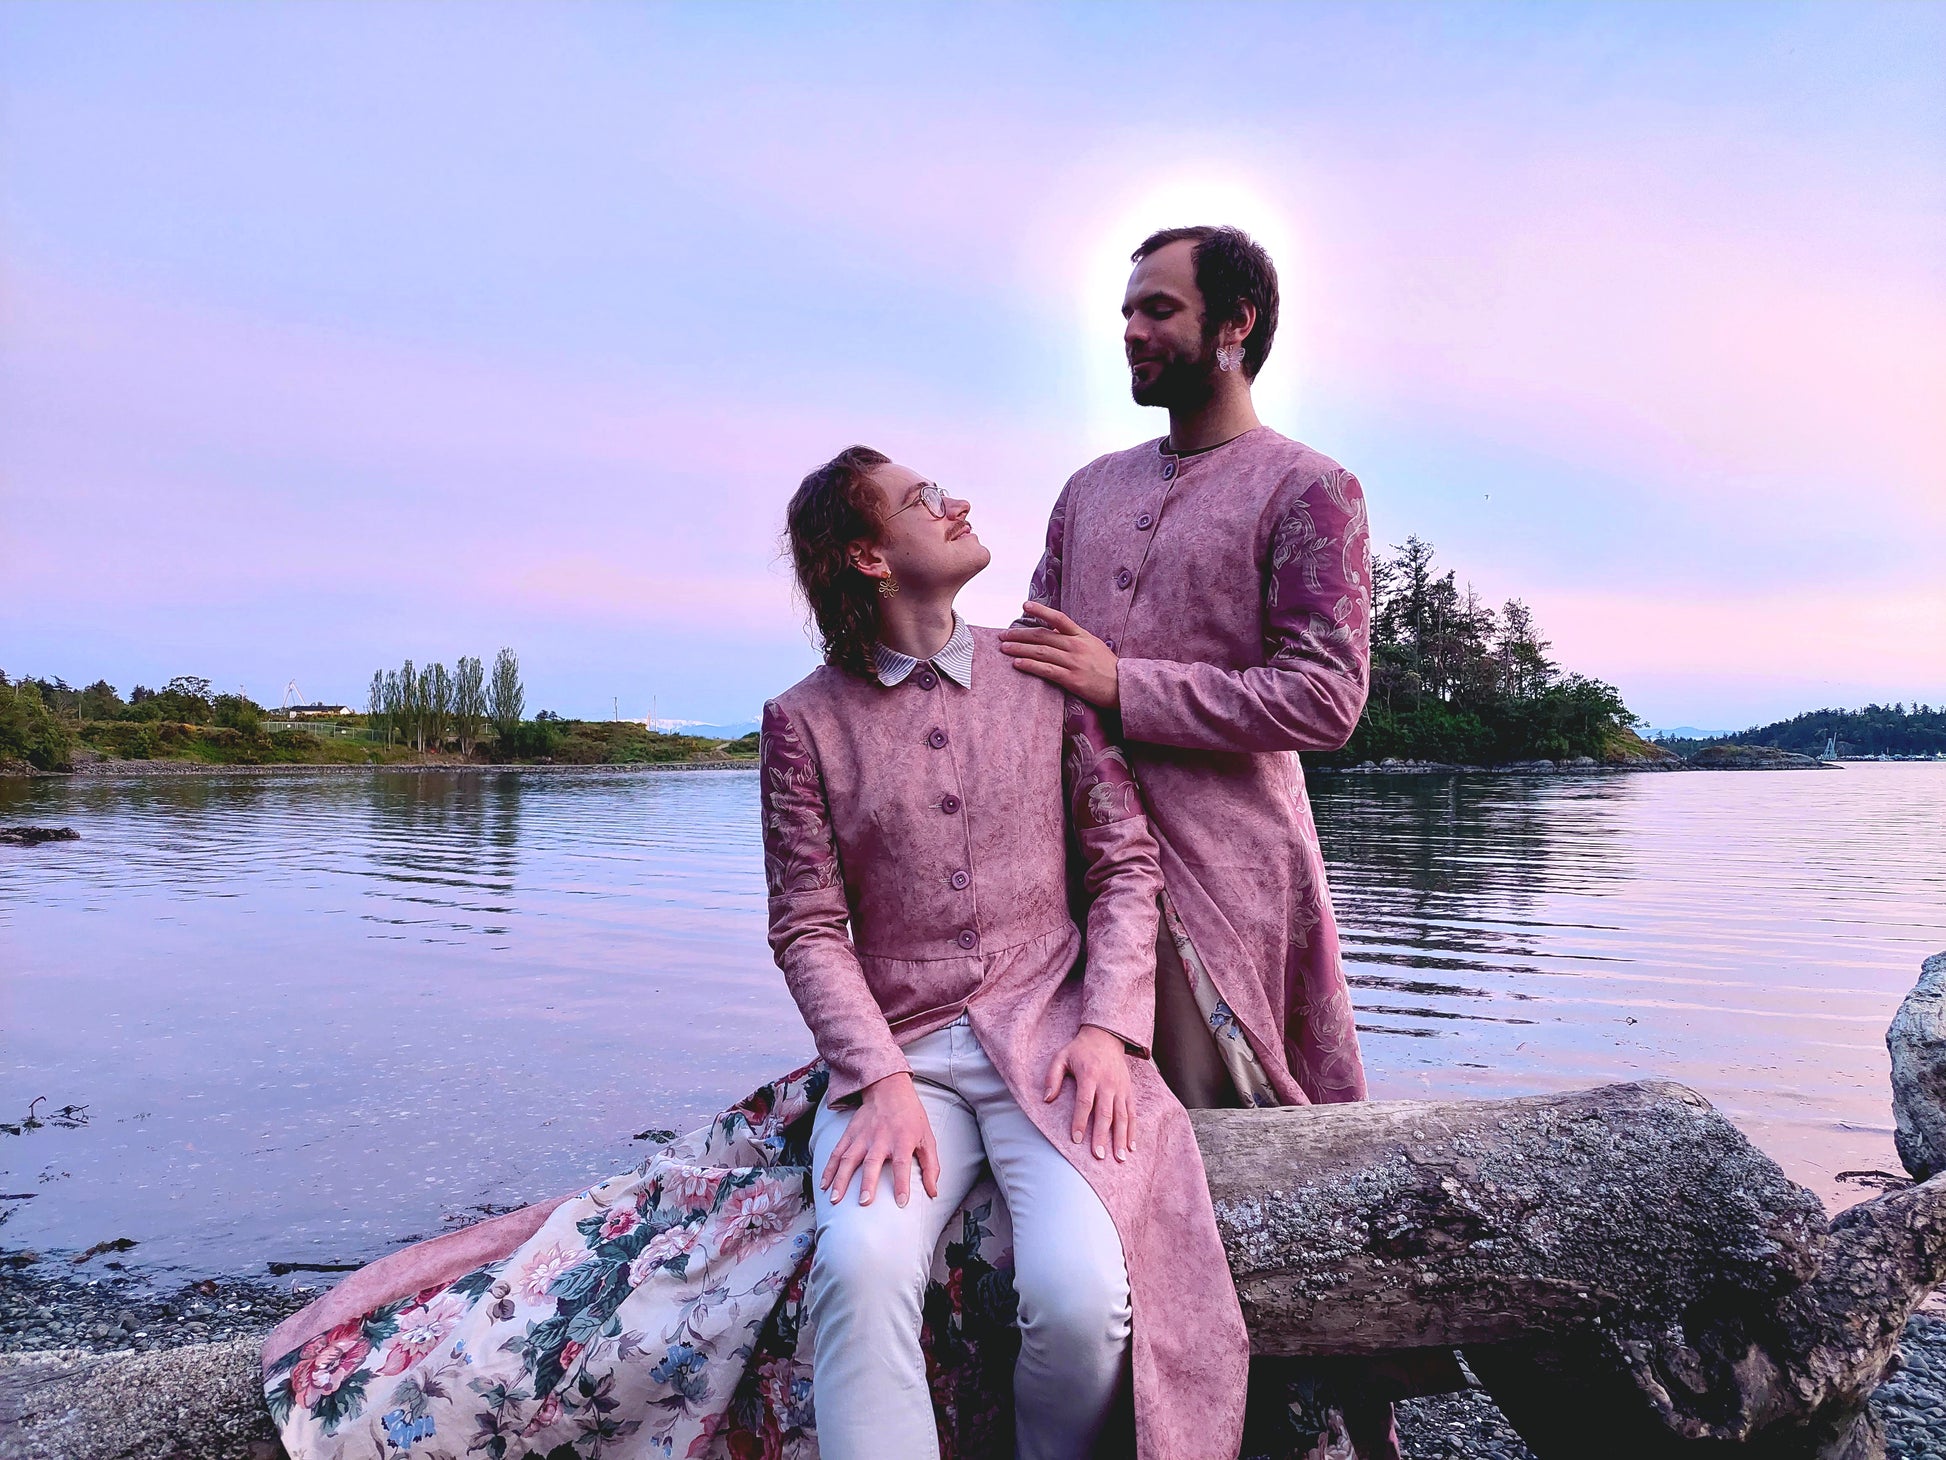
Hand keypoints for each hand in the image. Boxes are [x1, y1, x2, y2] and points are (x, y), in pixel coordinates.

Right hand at [821, 1072, 939, 1207]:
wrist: (889, 1089)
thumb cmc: (911, 1117)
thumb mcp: (927, 1138)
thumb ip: (931, 1166)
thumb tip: (933, 1193)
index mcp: (902, 1140)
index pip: (902, 1165)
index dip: (902, 1184)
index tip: (902, 1202)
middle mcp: (881, 1138)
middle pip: (872, 1162)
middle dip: (867, 1183)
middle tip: (864, 1202)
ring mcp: (862, 1136)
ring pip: (849, 1159)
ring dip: (841, 1179)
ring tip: (836, 1199)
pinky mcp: (850, 1133)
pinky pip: (837, 1152)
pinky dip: (829, 1169)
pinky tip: (824, 1184)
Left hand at [998, 603, 1119, 708]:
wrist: (1124, 687)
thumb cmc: (1108, 667)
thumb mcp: (1093, 646)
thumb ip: (1074, 638)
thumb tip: (1054, 631)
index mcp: (1081, 636)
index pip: (1059, 618)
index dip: (1041, 610)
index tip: (1025, 605)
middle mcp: (1076, 646)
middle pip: (1042, 637)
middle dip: (1019, 635)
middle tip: (1003, 635)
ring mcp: (1073, 662)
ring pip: (1040, 652)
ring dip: (1019, 649)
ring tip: (1004, 648)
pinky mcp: (1072, 679)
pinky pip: (1046, 670)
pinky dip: (1029, 666)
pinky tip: (1017, 663)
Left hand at [1042, 1025, 1135, 1161]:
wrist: (1106, 1035)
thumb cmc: (1079, 1049)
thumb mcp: (1061, 1056)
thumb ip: (1052, 1077)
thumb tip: (1047, 1099)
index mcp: (1089, 1075)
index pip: (1085, 1102)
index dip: (1080, 1121)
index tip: (1076, 1140)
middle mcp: (1107, 1083)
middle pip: (1105, 1113)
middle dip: (1102, 1136)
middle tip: (1099, 1156)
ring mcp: (1120, 1088)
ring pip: (1122, 1116)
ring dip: (1121, 1138)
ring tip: (1119, 1158)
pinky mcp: (1128, 1091)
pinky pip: (1132, 1113)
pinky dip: (1133, 1131)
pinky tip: (1130, 1147)